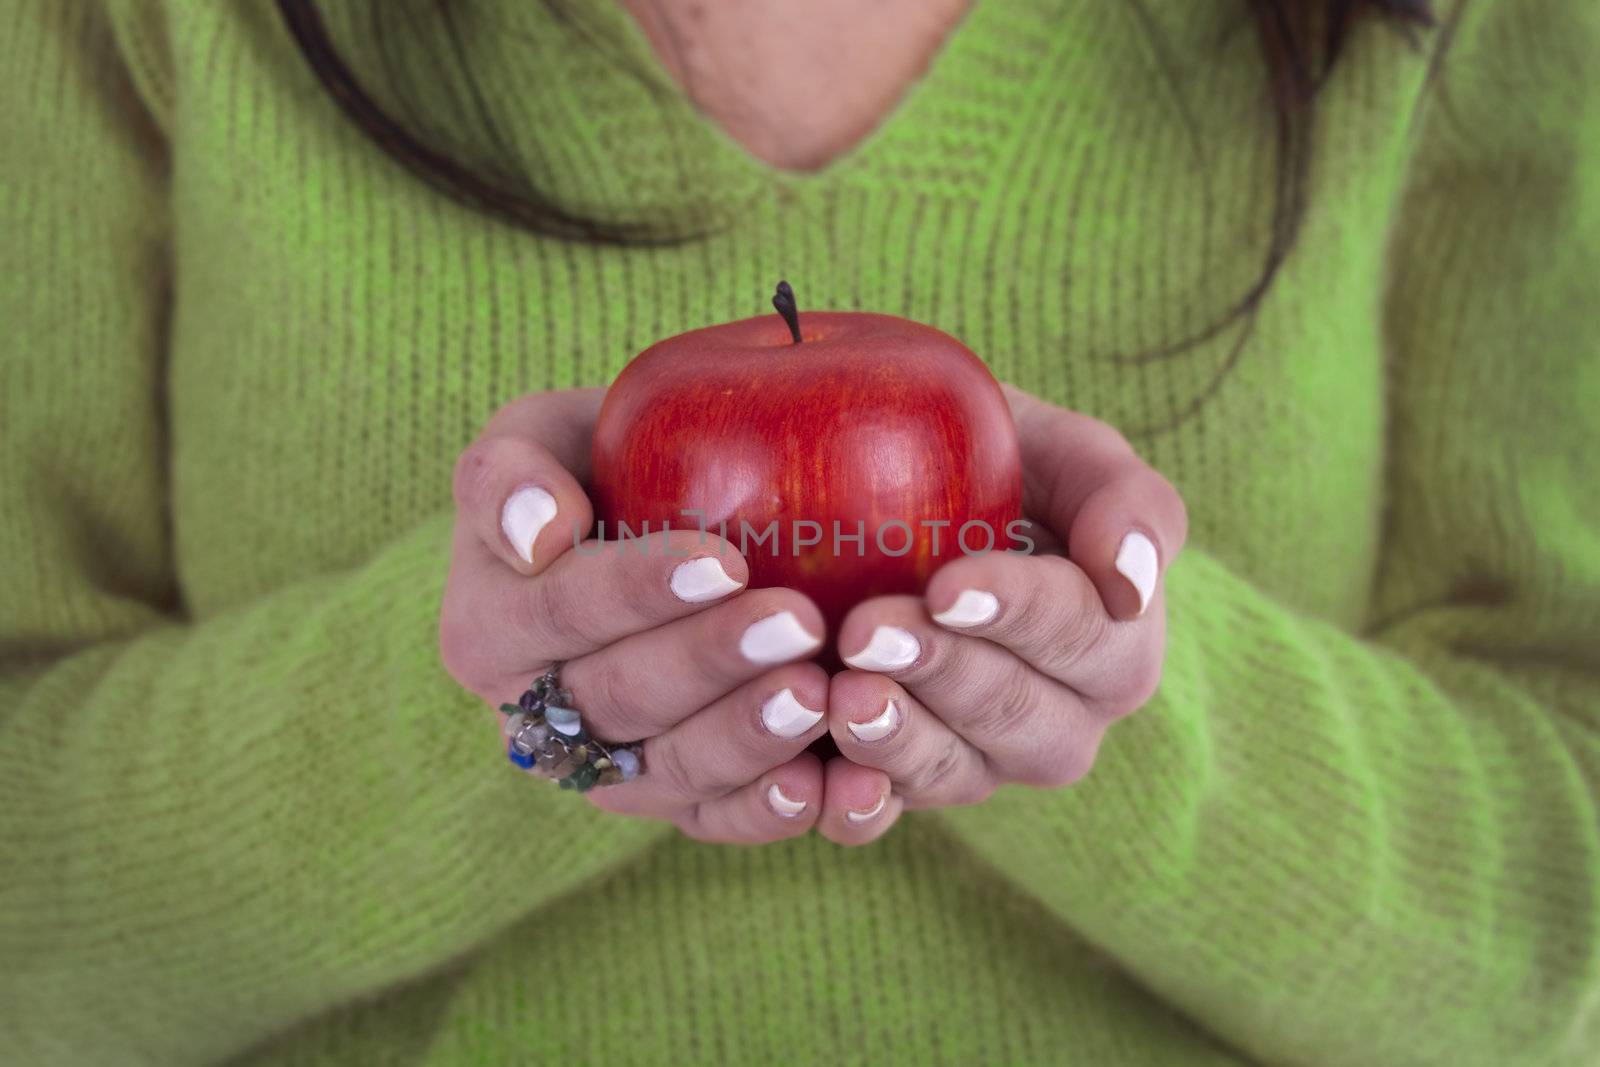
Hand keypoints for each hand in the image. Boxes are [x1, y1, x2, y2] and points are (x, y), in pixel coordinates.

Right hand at [439, 389, 833, 842]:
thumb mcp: (536, 437)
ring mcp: (607, 770)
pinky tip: (827, 786)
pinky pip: (719, 821)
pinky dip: (772, 812)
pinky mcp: (677, 803)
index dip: (636, 592)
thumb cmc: (598, 466)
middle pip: (620, 701)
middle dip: (710, 664)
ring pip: (671, 771)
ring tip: (819, 695)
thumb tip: (539, 533)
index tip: (722, 562)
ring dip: (747, 739)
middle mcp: (534, 717)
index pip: (558, 612)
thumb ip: (506, 474)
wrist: (652, 522)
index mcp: (486, 630)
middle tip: (797, 623)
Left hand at [814, 384, 1188, 843]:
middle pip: (1023, 721)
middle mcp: (1060, 718)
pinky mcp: (901, 784)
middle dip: (944, 675)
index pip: (1088, 638)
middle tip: (865, 631)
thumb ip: (1125, 497)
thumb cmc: (986, 461)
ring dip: (897, 740)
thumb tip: (1134, 582)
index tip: (947, 587)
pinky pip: (885, 815)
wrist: (875, 482)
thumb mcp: (1057, 449)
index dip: (1020, 616)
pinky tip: (815, 781)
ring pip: (957, 774)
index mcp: (1114, 641)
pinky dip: (853, 807)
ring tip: (840, 694)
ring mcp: (981, 761)